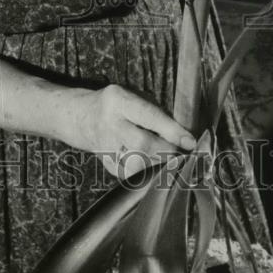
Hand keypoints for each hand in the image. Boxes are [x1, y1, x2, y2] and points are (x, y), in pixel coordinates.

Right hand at [71, 84, 195, 178]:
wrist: (81, 116)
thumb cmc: (116, 104)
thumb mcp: (133, 96)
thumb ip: (155, 113)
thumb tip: (182, 134)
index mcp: (118, 100)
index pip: (149, 116)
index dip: (172, 130)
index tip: (190, 142)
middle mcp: (109, 124)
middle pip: (142, 145)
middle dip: (167, 151)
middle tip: (183, 153)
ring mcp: (105, 147)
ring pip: (137, 165)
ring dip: (157, 165)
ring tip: (167, 159)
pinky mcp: (105, 164)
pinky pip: (130, 175)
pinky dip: (146, 173)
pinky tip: (152, 165)